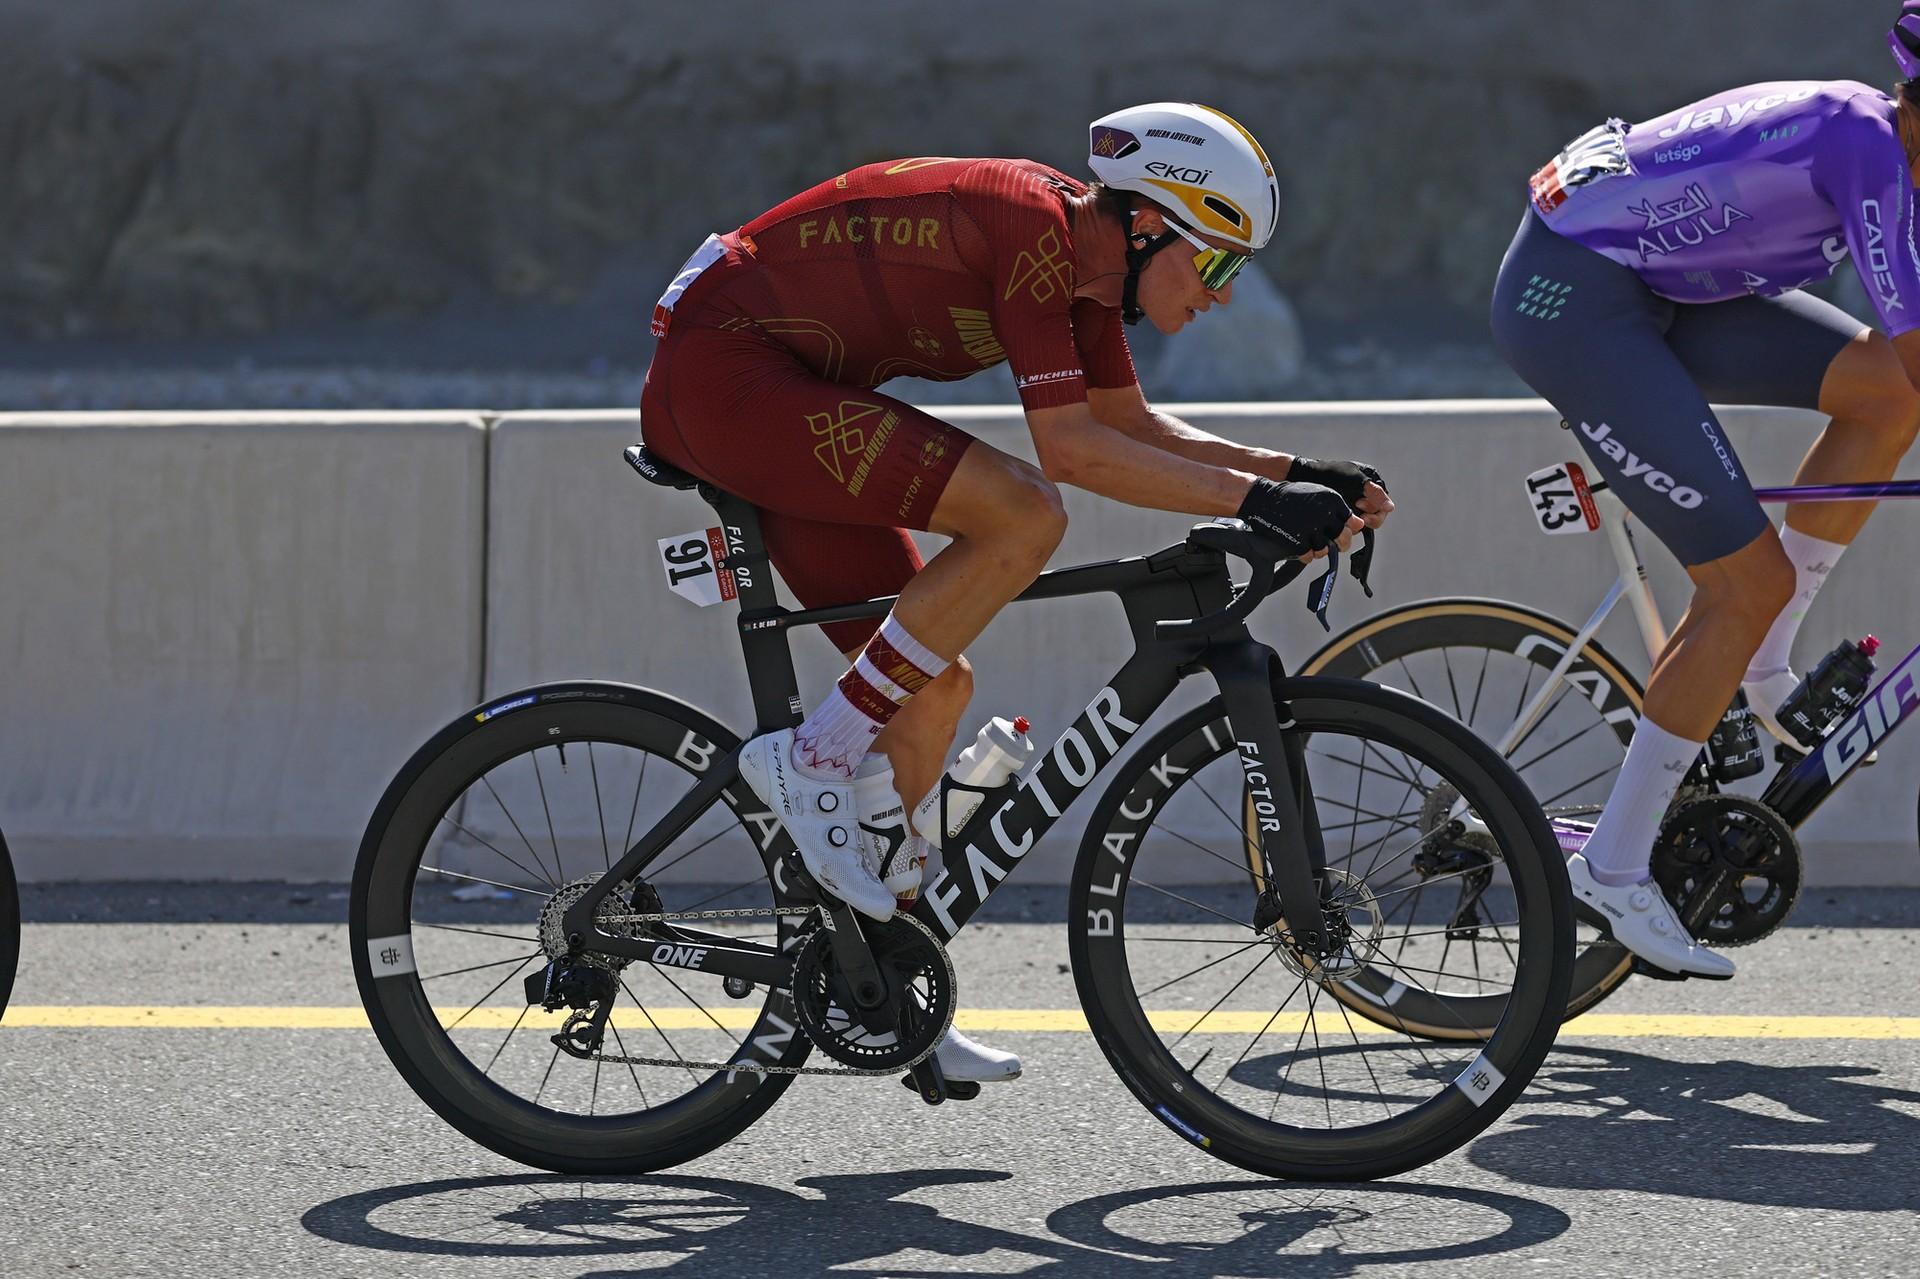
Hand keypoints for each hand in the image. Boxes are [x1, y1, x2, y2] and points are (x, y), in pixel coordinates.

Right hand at [1237, 479, 1364, 561]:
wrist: (1263, 498)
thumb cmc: (1291, 496)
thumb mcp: (1318, 494)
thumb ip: (1337, 508)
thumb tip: (1357, 525)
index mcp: (1333, 501)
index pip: (1353, 523)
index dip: (1347, 529)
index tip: (1340, 530)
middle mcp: (1325, 515)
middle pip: (1345, 539)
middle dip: (1340, 544)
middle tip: (1333, 543)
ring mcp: (1311, 529)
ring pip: (1326, 550)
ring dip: (1319, 549)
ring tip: (1310, 541)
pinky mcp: (1298, 542)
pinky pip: (1309, 557)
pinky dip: (1304, 554)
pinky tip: (1298, 544)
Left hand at [1286, 457, 1394, 530]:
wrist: (1305, 478)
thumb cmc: (1330, 474)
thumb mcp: (1354, 480)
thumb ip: (1374, 492)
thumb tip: (1391, 508)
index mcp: (1372, 483)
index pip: (1383, 505)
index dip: (1375, 510)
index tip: (1360, 506)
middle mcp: (1365, 495)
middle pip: (1376, 516)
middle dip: (1368, 519)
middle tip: (1356, 518)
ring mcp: (1354, 506)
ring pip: (1363, 523)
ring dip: (1356, 525)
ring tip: (1345, 521)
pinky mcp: (1343, 514)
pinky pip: (1351, 526)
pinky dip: (1347, 528)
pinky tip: (1339, 526)